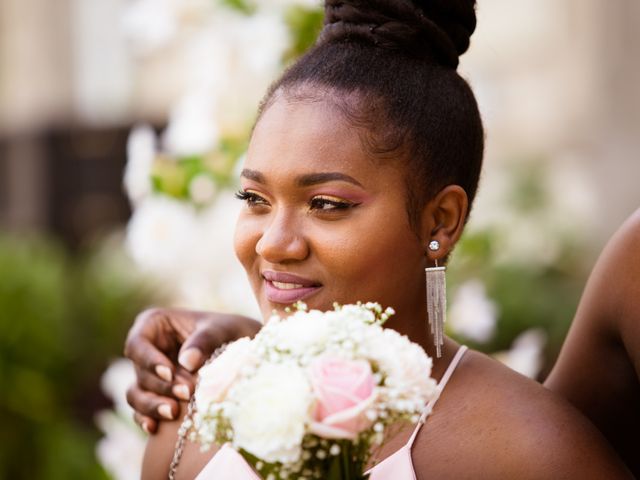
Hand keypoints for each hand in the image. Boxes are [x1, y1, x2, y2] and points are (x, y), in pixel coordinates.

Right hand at [124, 307, 260, 432]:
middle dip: (161, 386)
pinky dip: (147, 418)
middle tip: (186, 393)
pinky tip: (154, 429)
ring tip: (173, 412)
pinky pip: (142, 410)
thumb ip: (204, 340)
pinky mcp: (155, 395)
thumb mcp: (220, 329)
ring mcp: (148, 374)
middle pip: (139, 372)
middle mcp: (146, 350)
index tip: (169, 372)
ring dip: (152, 405)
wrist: (241, 352)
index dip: (148, 360)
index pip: (137, 344)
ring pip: (136, 394)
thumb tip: (187, 362)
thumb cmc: (227, 331)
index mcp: (154, 325)